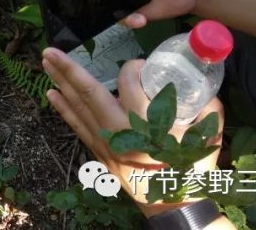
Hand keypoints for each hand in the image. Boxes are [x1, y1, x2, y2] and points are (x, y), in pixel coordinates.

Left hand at [43, 50, 222, 215]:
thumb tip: (204, 80)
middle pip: (90, 92)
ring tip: (46, 63)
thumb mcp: (207, 137)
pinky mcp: (100, 153)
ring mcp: (106, 143)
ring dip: (61, 83)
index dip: (132, 67)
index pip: (129, 82)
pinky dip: (64, 109)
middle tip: (50, 50)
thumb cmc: (192, 168)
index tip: (139, 64)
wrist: (175, 205)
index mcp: (146, 122)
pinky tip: (51, 94)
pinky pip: (77, 126)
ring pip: (79, 107)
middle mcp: (120, 130)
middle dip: (68, 69)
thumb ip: (209, 107)